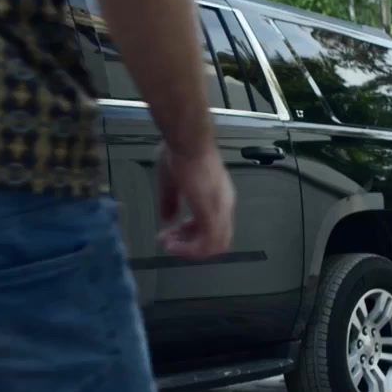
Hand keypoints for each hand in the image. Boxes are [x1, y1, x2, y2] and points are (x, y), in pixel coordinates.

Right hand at [155, 145, 234, 259]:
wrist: (186, 141)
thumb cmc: (180, 153)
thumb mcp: (171, 181)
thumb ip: (170, 202)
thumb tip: (167, 219)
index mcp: (218, 196)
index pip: (212, 226)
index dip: (191, 234)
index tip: (170, 233)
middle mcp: (224, 205)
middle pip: (215, 239)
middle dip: (189, 245)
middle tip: (168, 243)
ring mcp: (220, 209)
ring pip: (214, 246)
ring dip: (189, 250)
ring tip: (169, 245)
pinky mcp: (212, 213)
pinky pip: (208, 244)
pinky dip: (190, 250)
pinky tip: (173, 245)